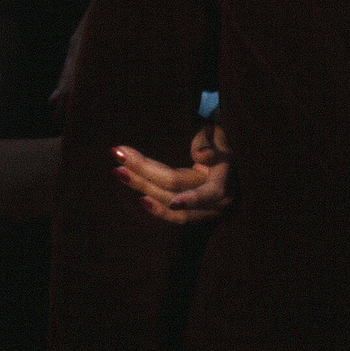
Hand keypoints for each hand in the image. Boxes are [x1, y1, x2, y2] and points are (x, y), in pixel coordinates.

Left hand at [112, 122, 232, 223]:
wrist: (230, 159)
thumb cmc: (220, 141)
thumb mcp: (218, 133)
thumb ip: (207, 141)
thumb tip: (201, 156)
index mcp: (225, 178)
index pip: (206, 192)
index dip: (191, 198)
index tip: (174, 202)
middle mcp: (218, 200)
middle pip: (174, 190)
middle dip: (144, 173)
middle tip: (119, 154)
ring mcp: (208, 211)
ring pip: (170, 207)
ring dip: (142, 187)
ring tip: (119, 172)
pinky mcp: (198, 214)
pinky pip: (175, 217)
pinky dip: (156, 208)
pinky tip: (138, 196)